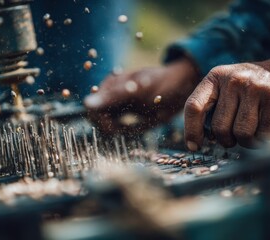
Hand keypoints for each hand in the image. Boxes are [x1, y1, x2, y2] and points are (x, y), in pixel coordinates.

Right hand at [84, 58, 199, 132]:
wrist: (183, 88)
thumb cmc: (162, 83)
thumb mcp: (138, 89)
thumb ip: (113, 96)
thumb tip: (87, 104)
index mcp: (109, 86)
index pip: (91, 108)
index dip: (100, 120)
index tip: (114, 127)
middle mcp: (110, 96)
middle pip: (96, 118)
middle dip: (109, 127)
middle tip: (128, 127)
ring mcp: (118, 106)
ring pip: (105, 125)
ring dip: (117, 130)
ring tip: (135, 124)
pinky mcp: (127, 115)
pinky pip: (118, 129)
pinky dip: (125, 131)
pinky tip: (138, 125)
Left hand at [185, 56, 269, 149]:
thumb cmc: (250, 89)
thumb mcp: (227, 87)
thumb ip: (211, 107)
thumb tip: (196, 140)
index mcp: (216, 76)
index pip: (194, 106)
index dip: (191, 130)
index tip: (194, 146)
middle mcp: (234, 79)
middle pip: (219, 127)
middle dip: (225, 140)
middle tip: (232, 138)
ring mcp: (256, 88)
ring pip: (241, 133)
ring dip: (246, 142)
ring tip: (251, 133)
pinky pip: (263, 134)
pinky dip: (263, 139)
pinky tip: (266, 129)